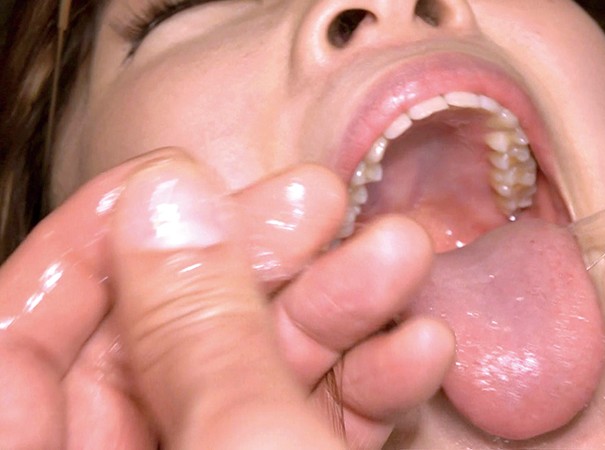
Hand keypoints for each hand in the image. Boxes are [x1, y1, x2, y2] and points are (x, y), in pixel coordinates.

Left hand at [0, 149, 453, 448]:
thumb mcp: (244, 448)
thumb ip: (202, 332)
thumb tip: (168, 201)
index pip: (17, 339)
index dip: (90, 242)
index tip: (172, 179)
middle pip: (158, 340)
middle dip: (255, 262)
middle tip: (318, 206)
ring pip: (248, 376)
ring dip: (336, 315)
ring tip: (400, 262)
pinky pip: (305, 426)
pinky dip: (364, 387)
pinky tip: (414, 350)